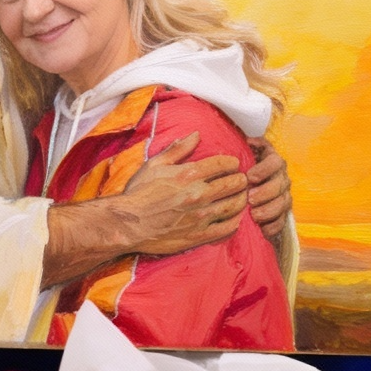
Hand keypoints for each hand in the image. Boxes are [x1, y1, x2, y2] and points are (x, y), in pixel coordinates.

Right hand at [111, 131, 247, 255]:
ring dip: (241, 199)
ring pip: (234, 206)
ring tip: (240, 197)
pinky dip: (235, 222)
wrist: (128, 224)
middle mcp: (199, 194)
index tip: (233, 164)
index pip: (223, 163)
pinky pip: (226, 229)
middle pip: (234, 184)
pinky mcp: (199, 235)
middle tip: (241, 180)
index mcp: (189, 174)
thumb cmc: (139, 193)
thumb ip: (178, 150)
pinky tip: (235, 218)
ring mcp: (201, 216)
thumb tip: (196, 135)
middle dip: (240, 180)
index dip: (232, 162)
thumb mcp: (155, 164)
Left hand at [248, 140, 291, 241]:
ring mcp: (284, 195)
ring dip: (270, 210)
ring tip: (255, 215)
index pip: (275, 162)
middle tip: (250, 199)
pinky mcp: (282, 213)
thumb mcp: (245, 155)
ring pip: (283, 203)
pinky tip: (264, 230)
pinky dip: (274, 226)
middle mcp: (281, 177)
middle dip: (266, 192)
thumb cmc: (244, 169)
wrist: (248, 188)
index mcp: (273, 162)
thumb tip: (249, 141)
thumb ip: (249, 148)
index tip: (250, 177)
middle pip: (280, 184)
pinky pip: (283, 220)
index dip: (264, 169)